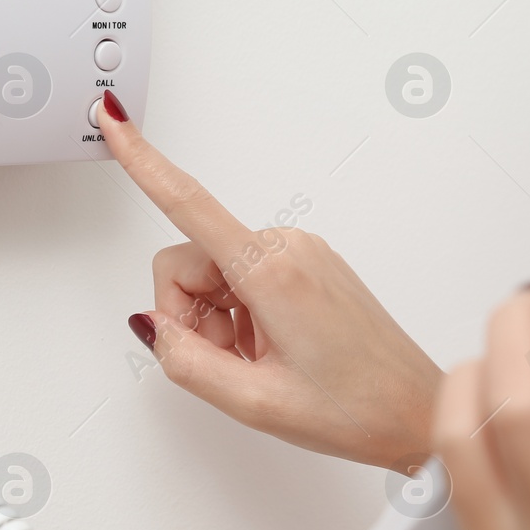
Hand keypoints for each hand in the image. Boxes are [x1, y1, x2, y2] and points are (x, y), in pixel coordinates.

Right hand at [98, 96, 441, 469]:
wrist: (416, 410)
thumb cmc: (355, 407)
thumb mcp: (252, 402)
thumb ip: (185, 361)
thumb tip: (151, 325)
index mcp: (271, 272)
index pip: (188, 204)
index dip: (142, 160)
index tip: (113, 119)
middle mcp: (287, 247)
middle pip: (190, 259)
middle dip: (190, 315)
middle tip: (227, 363)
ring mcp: (301, 252)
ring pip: (214, 272)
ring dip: (218, 321)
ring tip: (259, 362)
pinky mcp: (308, 263)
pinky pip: (244, 277)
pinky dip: (241, 316)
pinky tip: (272, 350)